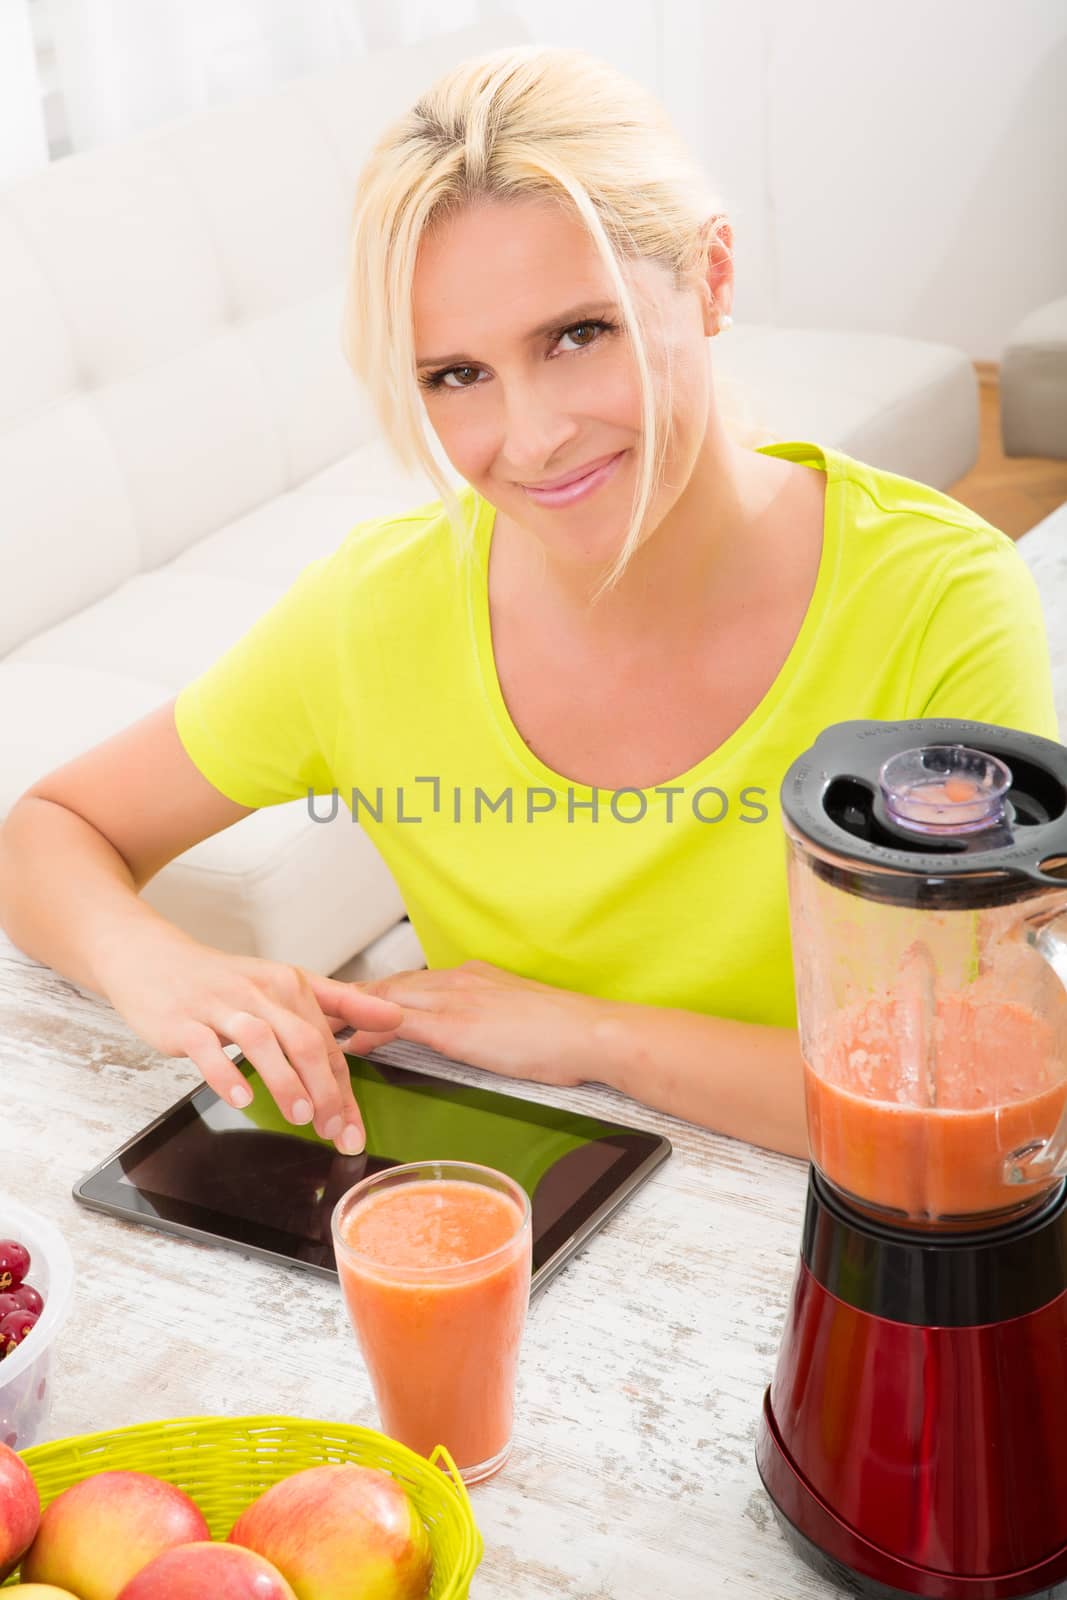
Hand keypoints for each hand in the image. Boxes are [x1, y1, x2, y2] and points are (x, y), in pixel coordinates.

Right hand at [103, 929, 402, 1151]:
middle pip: (304, 1040)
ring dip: (284, 1080)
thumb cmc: (221, 982)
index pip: (327, 1041)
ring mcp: (220, 1005)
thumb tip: (394, 1016)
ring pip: (261, 1040)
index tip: (353, 1127)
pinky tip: (243, 1099)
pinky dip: (227, 1074)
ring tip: (300, 1114)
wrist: (151, 959)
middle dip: (324, 1088)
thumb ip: (340, 1002)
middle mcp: (259, 992)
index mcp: (289, 985)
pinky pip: (208, 1048)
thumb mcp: (283, 984)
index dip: (344, 1087)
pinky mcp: (184, 1021)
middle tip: (332, 1127)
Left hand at [339, 959, 611, 1088]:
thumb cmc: (567, 1035)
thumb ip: (493, 1018)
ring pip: (386, 998)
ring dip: (350, 1012)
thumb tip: (482, 1032)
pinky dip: (370, 1031)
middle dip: (352, 998)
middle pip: (390, 984)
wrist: (591, 1032)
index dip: (379, 992)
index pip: (413, 980)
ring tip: (319, 1027)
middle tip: (320, 1012)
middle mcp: (459, 980)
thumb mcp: (521, 1017)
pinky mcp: (454, 1025)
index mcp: (474, 976)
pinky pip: (397, 1024)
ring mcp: (455, 999)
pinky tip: (350, 1045)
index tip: (355, 1002)